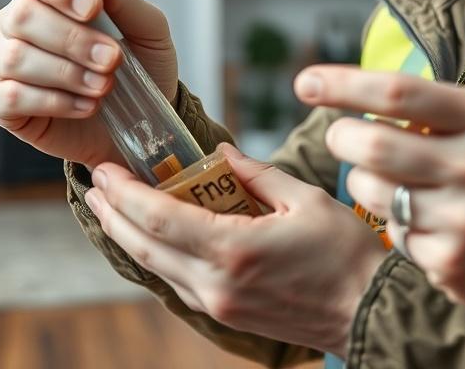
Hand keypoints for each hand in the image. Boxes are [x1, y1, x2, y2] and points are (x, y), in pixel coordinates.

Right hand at [0, 0, 179, 168]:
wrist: (143, 123)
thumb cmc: (141, 66)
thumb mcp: (147, 29)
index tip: (94, 8)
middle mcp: (19, 24)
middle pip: (22, 15)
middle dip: (72, 39)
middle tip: (112, 59)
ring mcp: (6, 64)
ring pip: (14, 57)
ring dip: (67, 73)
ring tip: (104, 86)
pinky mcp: (4, 104)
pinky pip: (11, 96)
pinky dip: (54, 102)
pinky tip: (86, 106)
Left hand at [83, 143, 387, 357]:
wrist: (370, 312)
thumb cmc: (346, 255)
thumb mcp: (306, 200)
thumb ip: (257, 174)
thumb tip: (220, 151)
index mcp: (234, 250)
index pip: (160, 218)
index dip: (126, 193)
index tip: (105, 170)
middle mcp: (217, 283)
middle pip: (144, 247)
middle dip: (112, 214)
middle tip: (94, 185)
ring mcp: (219, 304)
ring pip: (155, 267)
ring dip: (127, 235)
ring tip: (110, 207)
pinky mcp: (226, 314)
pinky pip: (176, 281)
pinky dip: (156, 254)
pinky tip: (151, 236)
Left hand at [296, 65, 464, 312]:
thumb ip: (438, 107)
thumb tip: (358, 91)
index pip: (400, 92)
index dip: (344, 85)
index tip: (304, 82)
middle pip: (373, 146)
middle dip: (341, 138)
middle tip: (341, 137)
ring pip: (372, 193)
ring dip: (363, 183)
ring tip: (388, 182)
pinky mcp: (452, 263)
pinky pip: (393, 234)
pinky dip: (395, 223)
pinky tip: (424, 221)